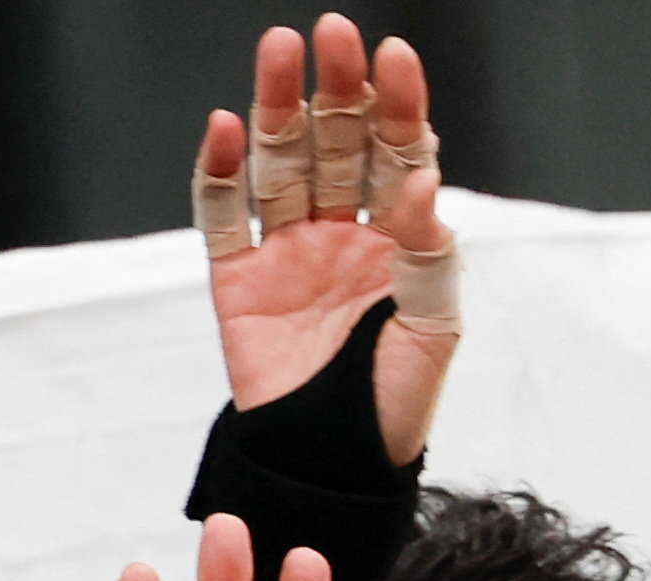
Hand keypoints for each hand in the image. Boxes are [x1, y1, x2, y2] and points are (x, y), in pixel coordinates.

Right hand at [196, 17, 456, 463]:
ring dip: (277, 106)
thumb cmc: (393, 408)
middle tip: (333, 34)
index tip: (395, 59)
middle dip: (337, 88)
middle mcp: (342, 233)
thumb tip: (424, 181)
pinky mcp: (237, 279)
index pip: (401, 155)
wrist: (329, 467)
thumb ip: (429, 258)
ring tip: (279, 51)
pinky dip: (220, 171)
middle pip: (337, 142)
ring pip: (280, 161)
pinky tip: (227, 128)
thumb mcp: (429, 334)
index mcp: (398, 241)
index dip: (399, 106)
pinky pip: (222, 214)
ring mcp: (287, 251)